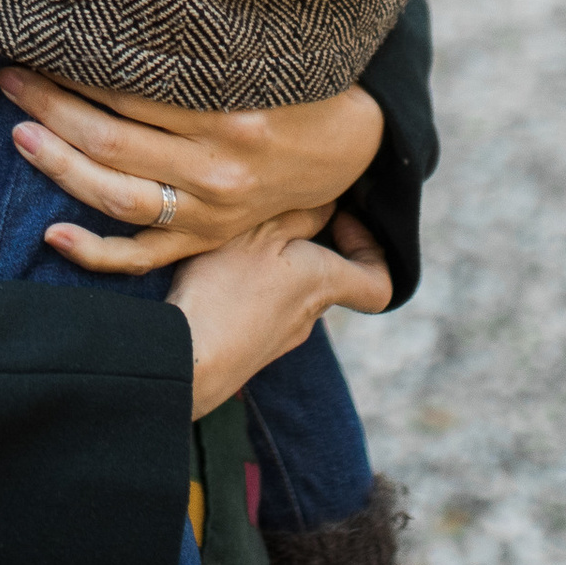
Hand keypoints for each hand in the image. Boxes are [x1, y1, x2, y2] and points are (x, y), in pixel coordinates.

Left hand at [0, 67, 385, 275]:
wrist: (352, 148)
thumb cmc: (299, 85)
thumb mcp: (266, 57)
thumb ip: (207, 47)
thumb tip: (129, 11)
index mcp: (233, 115)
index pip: (132, 92)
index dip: (76, 68)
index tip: (38, 43)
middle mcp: (218, 169)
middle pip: (112, 141)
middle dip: (51, 107)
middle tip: (9, 77)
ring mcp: (210, 213)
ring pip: (116, 196)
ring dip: (58, 165)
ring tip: (18, 133)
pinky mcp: (206, 239)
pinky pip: (143, 255)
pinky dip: (96, 252)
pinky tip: (51, 235)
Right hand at [170, 209, 390, 418]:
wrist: (186, 360)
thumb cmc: (226, 290)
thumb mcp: (261, 233)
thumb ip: (300, 215)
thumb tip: (329, 204)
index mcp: (322, 282)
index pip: (379, 285)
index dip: (372, 250)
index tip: (341, 220)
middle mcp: (309, 315)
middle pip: (329, 277)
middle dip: (310, 243)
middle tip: (279, 215)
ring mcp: (280, 336)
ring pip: (292, 290)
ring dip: (276, 263)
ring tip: (239, 237)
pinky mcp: (251, 347)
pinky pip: (265, 307)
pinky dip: (252, 285)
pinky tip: (220, 270)